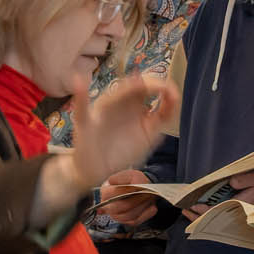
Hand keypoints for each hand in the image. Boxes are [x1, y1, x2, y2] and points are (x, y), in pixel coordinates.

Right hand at [70, 74, 179, 196]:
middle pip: (134, 86)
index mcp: (132, 105)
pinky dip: (79, 94)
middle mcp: (117, 104)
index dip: (163, 88)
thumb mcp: (148, 136)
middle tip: (165, 89)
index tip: (175, 94)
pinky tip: (78, 82)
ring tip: (139, 82)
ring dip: (127, 88)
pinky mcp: (85, 123)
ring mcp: (101, 112)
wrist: (97, 171)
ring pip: (113, 94)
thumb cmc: (122, 151)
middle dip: (151, 84)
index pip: (148, 88)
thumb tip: (173, 100)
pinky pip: (81, 108)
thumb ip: (161, 119)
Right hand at [99, 168, 157, 225]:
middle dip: (135, 200)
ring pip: (128, 216)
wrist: (143, 190)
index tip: (135, 187)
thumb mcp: (130, 175)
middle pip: (119, 207)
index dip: (123, 191)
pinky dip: (145, 214)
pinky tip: (152, 207)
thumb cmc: (134, 182)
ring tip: (150, 198)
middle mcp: (108, 206)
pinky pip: (135, 221)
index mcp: (106, 192)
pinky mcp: (127, 222)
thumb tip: (111, 181)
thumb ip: (122, 177)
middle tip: (146, 194)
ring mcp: (117, 215)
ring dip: (141, 207)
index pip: (110, 194)